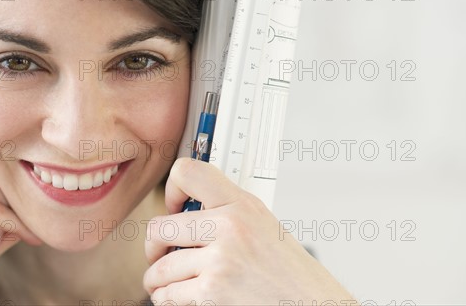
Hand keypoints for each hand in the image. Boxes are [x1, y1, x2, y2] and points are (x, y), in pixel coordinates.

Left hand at [143, 157, 356, 304]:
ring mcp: (219, 259)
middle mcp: (229, 226)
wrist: (312, 302)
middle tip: (158, 255)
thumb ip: (226, 211)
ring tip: (165, 283)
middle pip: (159, 227)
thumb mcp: (262, 224)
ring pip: (160, 268)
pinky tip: (180, 297)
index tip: (172, 208)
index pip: (186, 172)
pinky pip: (168, 296)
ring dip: (157, 281)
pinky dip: (168, 300)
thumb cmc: (288, 270)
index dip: (170, 190)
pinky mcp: (212, 292)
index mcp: (240, 204)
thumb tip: (184, 213)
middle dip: (153, 247)